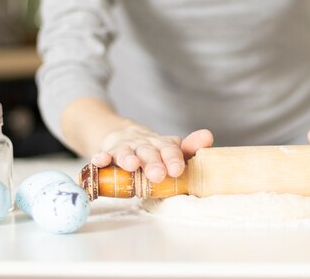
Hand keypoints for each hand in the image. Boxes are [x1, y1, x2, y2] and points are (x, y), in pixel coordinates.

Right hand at [89, 126, 213, 182]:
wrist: (122, 135)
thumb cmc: (153, 150)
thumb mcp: (171, 148)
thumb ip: (190, 148)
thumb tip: (208, 137)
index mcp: (162, 144)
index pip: (170, 149)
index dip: (174, 159)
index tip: (178, 170)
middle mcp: (144, 144)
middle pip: (149, 152)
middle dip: (153, 163)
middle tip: (158, 175)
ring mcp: (125, 148)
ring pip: (126, 152)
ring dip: (128, 158)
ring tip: (131, 165)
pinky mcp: (107, 152)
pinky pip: (103, 155)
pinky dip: (101, 158)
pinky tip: (100, 161)